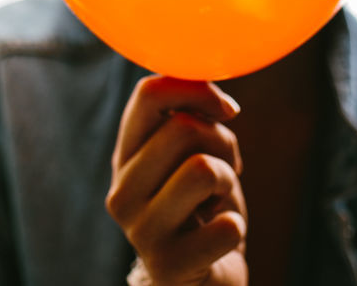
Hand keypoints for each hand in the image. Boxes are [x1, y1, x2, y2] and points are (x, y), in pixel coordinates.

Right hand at [106, 76, 247, 285]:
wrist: (199, 279)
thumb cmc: (201, 206)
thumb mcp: (191, 155)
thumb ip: (192, 120)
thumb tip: (222, 104)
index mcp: (125, 156)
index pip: (149, 94)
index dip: (198, 90)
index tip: (224, 109)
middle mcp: (121, 191)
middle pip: (183, 128)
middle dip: (222, 141)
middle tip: (224, 169)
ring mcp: (140, 231)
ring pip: (202, 169)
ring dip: (228, 180)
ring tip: (218, 199)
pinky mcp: (166, 266)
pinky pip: (225, 228)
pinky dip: (234, 228)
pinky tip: (220, 236)